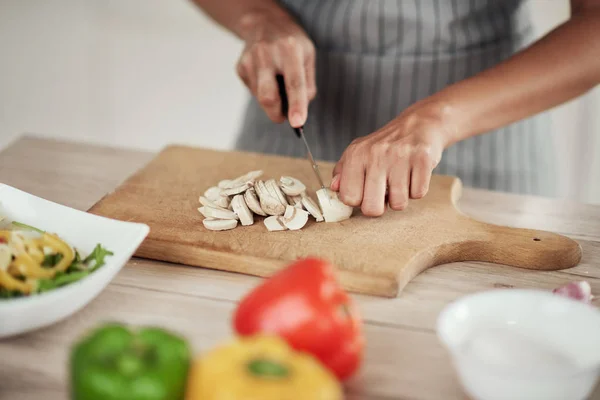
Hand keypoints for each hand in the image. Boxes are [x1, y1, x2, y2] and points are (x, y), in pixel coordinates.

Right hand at [236, 11, 315, 126]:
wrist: (263, 22)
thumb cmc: (292, 44)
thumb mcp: (308, 56)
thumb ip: (308, 85)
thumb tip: (299, 113)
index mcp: (290, 49)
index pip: (294, 83)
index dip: (296, 105)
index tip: (297, 124)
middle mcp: (267, 53)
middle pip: (268, 96)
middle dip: (276, 113)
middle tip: (283, 117)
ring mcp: (250, 60)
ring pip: (260, 97)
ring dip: (272, 100)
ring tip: (277, 82)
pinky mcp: (240, 67)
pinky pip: (253, 91)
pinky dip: (262, 91)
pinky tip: (266, 76)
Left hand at [330, 101, 457, 216]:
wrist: (419, 123)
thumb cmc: (386, 144)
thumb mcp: (359, 152)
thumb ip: (343, 172)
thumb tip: (335, 188)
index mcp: (356, 154)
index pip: (348, 198)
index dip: (359, 201)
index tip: (365, 192)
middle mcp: (375, 154)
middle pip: (372, 208)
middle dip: (380, 206)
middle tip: (384, 193)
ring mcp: (400, 156)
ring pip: (398, 204)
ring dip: (401, 197)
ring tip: (401, 180)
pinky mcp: (423, 158)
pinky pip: (418, 193)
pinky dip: (417, 188)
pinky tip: (414, 174)